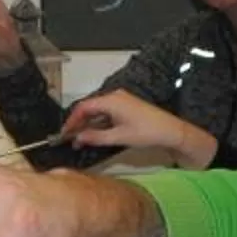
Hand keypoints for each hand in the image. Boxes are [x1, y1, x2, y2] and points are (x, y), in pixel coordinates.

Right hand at [62, 90, 212, 166]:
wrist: (171, 131)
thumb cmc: (149, 131)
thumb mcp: (119, 137)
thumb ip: (96, 137)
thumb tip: (79, 138)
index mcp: (111, 100)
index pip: (83, 107)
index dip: (72, 120)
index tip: (66, 133)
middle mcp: (115, 97)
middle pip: (90, 108)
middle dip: (79, 123)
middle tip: (72, 138)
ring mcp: (122, 101)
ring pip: (98, 111)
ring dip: (89, 124)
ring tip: (82, 139)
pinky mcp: (127, 106)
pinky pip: (107, 112)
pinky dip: (100, 122)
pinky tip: (96, 134)